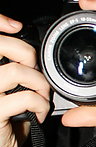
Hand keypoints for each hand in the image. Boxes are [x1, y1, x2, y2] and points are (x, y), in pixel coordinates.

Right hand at [0, 15, 50, 146]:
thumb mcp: (4, 90)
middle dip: (25, 51)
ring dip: (38, 82)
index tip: (16, 25)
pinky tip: (39, 112)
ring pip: (17, 71)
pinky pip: (26, 97)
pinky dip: (40, 103)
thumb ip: (9, 67)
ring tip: (41, 95)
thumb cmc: (2, 121)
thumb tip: (27, 47)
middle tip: (34, 67)